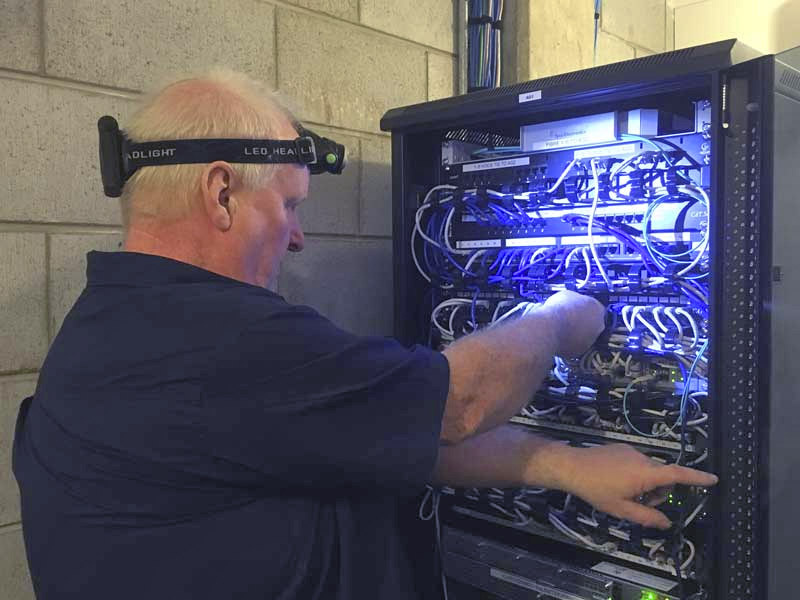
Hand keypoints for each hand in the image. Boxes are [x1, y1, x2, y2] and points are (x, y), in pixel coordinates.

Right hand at [541, 291, 605, 356]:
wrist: (549, 328)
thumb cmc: (558, 309)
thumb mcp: (567, 295)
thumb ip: (575, 300)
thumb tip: (572, 302)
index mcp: (598, 309)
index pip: (596, 308)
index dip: (585, 308)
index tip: (577, 308)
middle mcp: (598, 326)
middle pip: (593, 324)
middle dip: (583, 322)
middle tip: (570, 319)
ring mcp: (590, 340)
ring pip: (584, 336)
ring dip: (576, 333)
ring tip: (562, 329)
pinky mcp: (579, 352)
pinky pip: (575, 346)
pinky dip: (569, 343)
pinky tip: (559, 338)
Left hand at [563, 444, 717, 528]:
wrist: (571, 466)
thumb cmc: (596, 489)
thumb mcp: (622, 509)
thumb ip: (647, 517)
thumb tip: (667, 523)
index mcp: (646, 473)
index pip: (678, 474)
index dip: (697, 477)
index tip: (713, 479)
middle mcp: (643, 458)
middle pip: (663, 477)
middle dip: (658, 493)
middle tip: (639, 505)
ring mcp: (631, 451)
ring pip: (649, 471)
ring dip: (645, 485)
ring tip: (623, 493)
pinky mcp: (621, 448)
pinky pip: (637, 463)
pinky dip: (635, 475)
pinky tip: (615, 481)